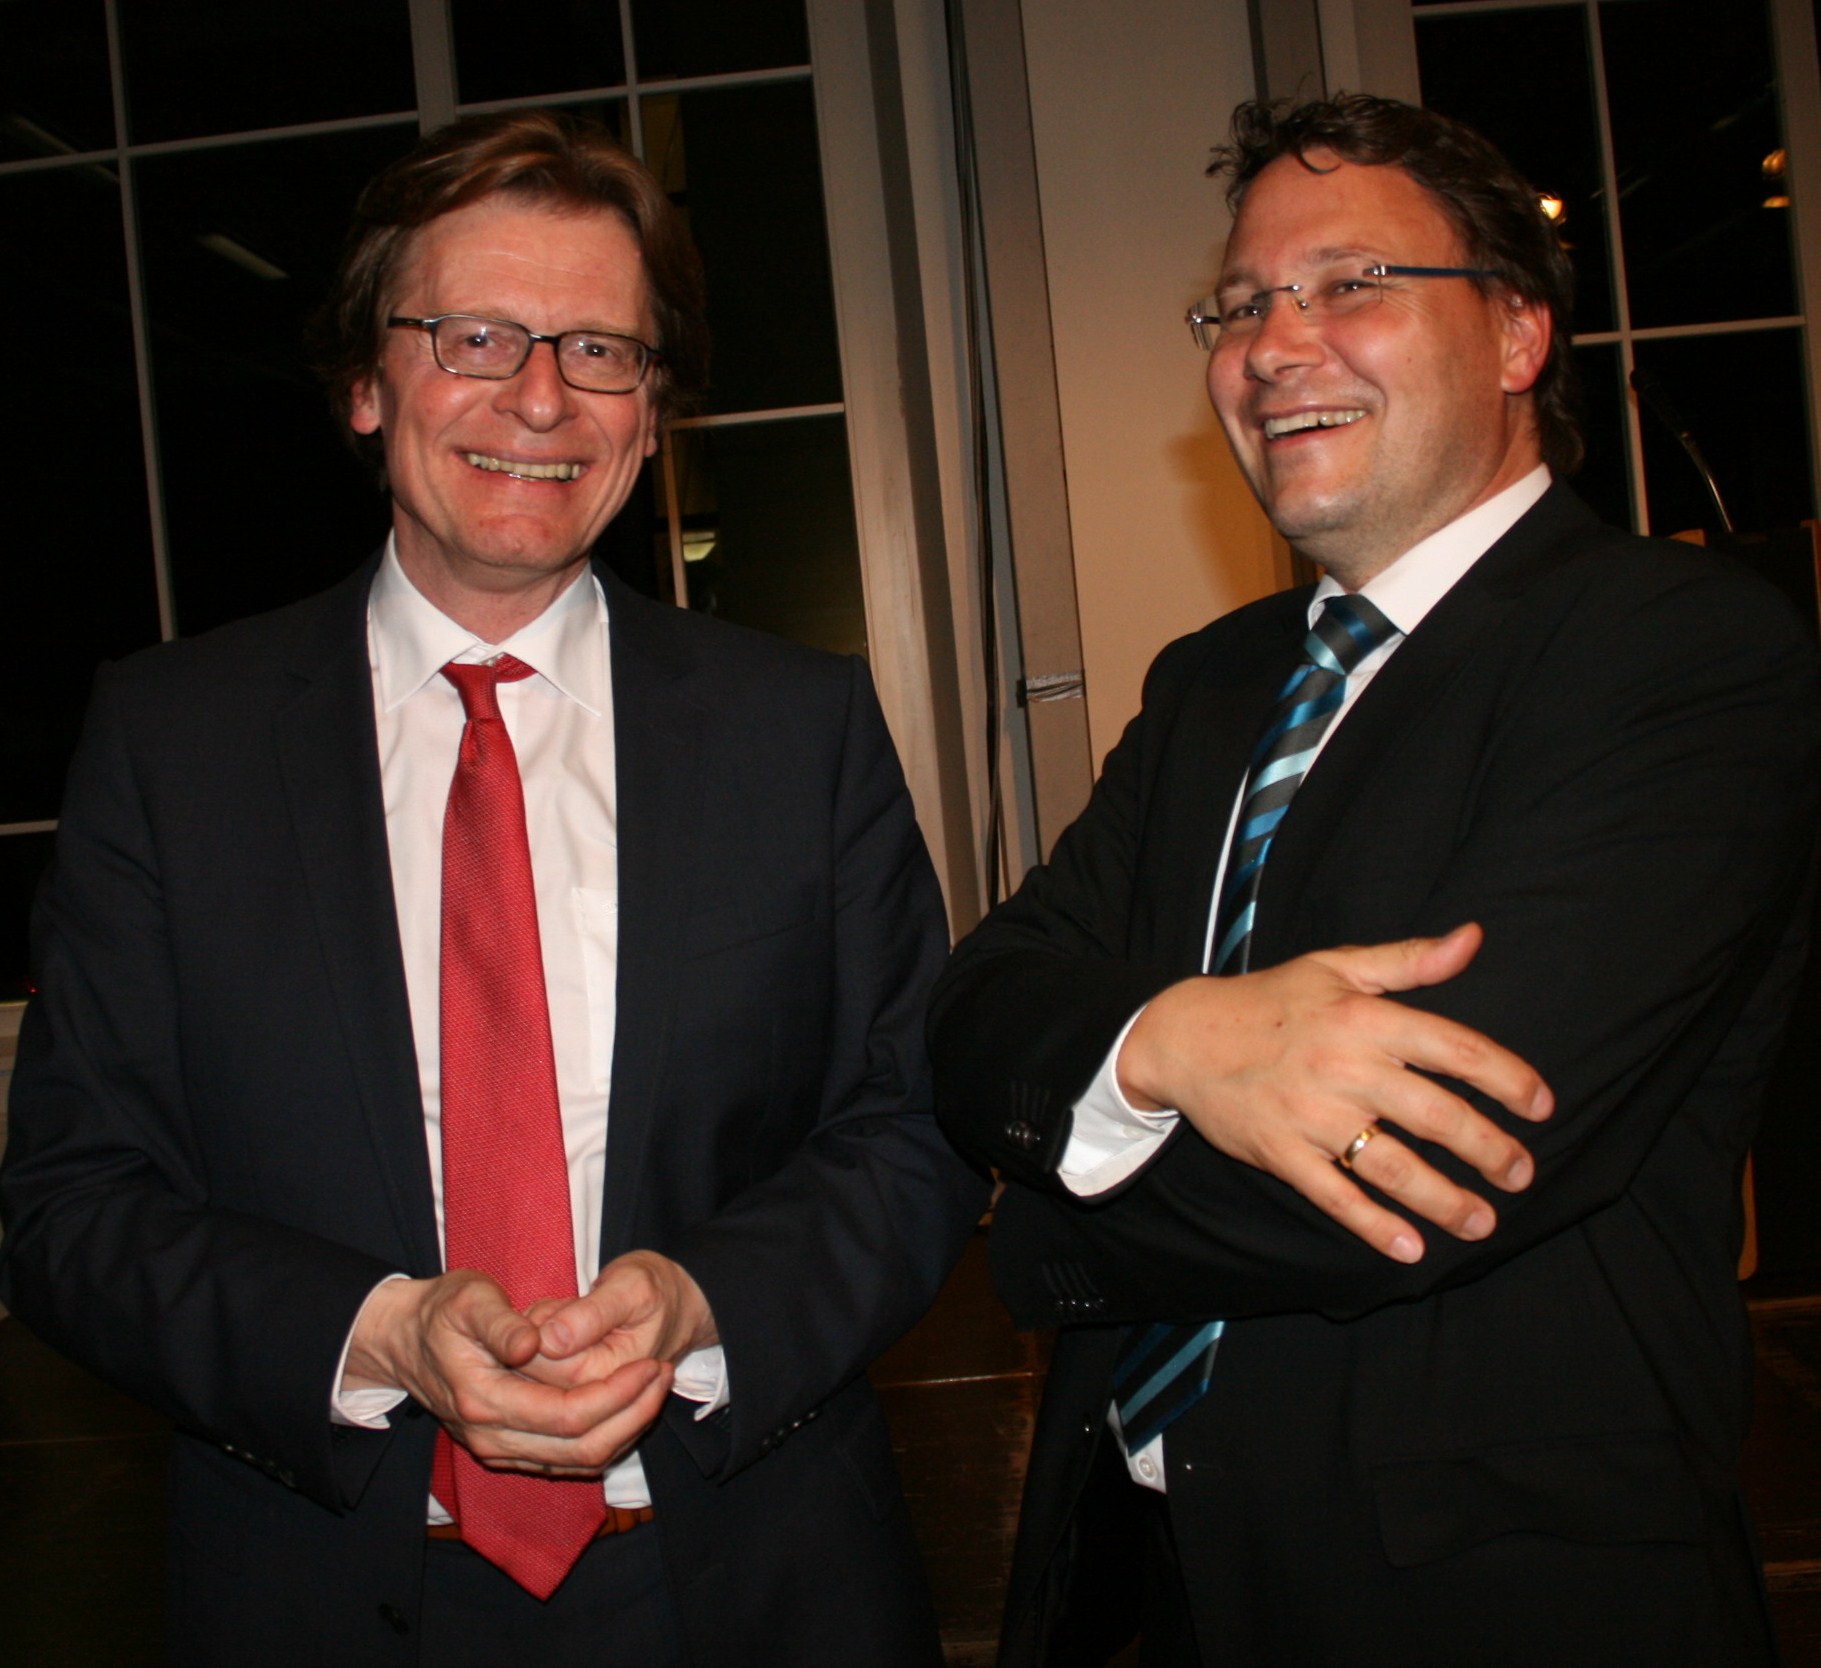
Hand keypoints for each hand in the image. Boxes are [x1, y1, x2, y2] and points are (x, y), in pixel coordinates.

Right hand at [343, 1268, 672, 1476]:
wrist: (404, 1341)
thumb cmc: (442, 1310)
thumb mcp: (468, 1298)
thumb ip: (500, 1322)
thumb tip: (533, 1344)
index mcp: (484, 1400)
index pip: (568, 1414)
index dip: (617, 1393)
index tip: (651, 1361)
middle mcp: (491, 1437)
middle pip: (581, 1449)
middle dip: (632, 1415)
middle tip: (664, 1373)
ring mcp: (498, 1449)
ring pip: (576, 1462)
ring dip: (624, 1430)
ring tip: (655, 1388)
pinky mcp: (506, 1450)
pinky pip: (565, 1461)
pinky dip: (602, 1439)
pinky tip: (627, 1406)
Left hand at [528, 1250, 719, 1388]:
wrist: (678, 1310)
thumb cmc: (654, 1293)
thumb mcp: (631, 1287)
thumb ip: (591, 1314)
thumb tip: (547, 1340)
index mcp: (606, 1375)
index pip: (540, 1361)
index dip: (536, 1326)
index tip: (562, 1305)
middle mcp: (592, 1402)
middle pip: (528, 1374)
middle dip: (533, 1335)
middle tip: (564, 1311)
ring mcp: (582, 1408)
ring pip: (526, 1380)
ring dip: (534, 1344)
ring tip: (568, 1322)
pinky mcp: (572, 1406)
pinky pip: (533, 1385)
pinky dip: (536, 1354)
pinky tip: (560, 1339)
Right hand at [1116, 923, 1552, 1263]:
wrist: (1182, 1036)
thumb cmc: (1269, 1001)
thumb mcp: (1336, 967)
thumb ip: (1409, 960)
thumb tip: (1473, 939)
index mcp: (1365, 1017)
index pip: (1456, 1049)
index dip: (1508, 1079)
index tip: (1541, 1106)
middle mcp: (1345, 1067)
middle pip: (1437, 1116)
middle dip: (1490, 1150)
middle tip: (1521, 1176)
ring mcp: (1311, 1116)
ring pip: (1393, 1166)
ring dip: (1444, 1200)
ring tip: (1481, 1222)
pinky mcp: (1282, 1153)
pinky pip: (1335, 1196)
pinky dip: (1374, 1226)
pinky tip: (1410, 1248)